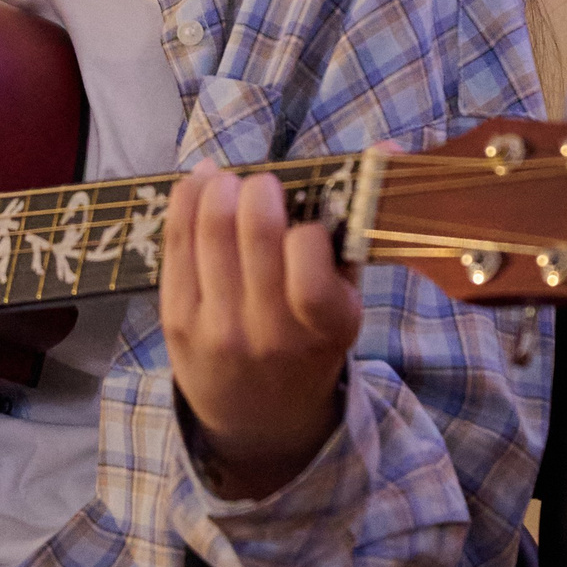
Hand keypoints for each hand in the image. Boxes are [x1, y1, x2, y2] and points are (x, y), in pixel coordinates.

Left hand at [161, 160, 363, 500]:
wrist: (259, 418)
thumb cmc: (310, 343)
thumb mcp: (346, 301)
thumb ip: (360, 228)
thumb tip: (391, 147)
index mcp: (324, 328)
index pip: (308, 271)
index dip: (307, 232)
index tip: (307, 223)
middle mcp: (268, 333)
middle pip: (252, 236)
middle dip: (257, 192)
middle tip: (264, 184)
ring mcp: (217, 328)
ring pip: (209, 232)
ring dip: (219, 189)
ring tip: (230, 180)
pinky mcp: (176, 320)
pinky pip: (175, 245)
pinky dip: (186, 202)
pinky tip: (199, 184)